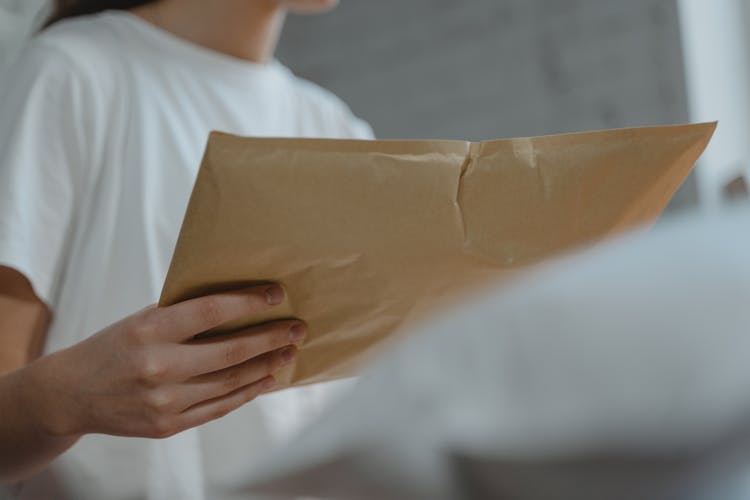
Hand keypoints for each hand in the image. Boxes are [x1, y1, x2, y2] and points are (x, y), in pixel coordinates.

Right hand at [21, 285, 303, 439]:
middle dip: (271, 338)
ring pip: (231, 382)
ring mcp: (164, 400)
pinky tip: (265, 380)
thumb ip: (183, 314)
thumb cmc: (112, 347)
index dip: (249, 302)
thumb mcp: (141, 319)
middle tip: (298, 328)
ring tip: (288, 352)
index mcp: (150, 330)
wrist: (70, 394)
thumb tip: (238, 301)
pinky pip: (219, 408)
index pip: (212, 311)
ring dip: (266, 366)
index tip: (277, 295)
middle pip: (231, 350)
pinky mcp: (167, 426)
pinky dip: (246, 393)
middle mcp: (158, 365)